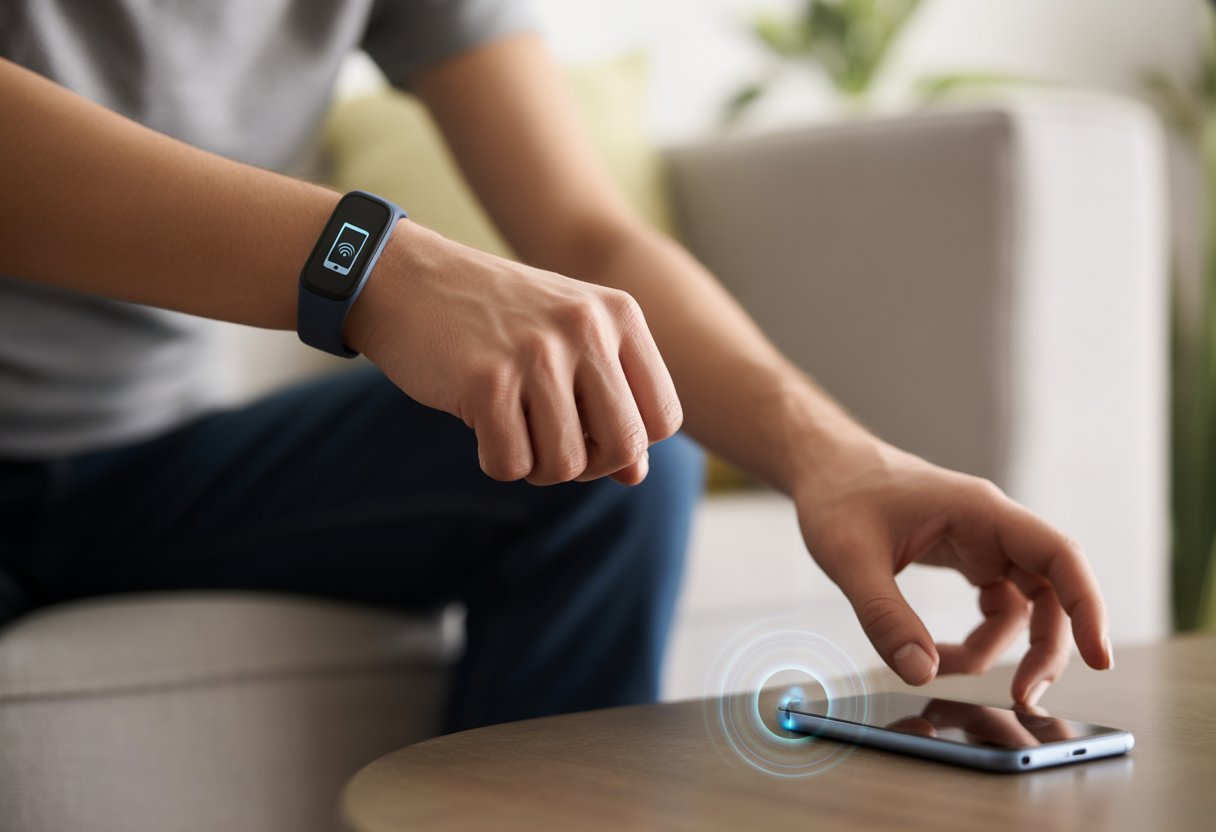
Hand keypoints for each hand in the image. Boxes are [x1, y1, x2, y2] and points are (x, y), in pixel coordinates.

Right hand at [346, 221, 682, 485]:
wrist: (405, 278)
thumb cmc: (493, 318)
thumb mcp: (566, 341)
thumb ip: (611, 401)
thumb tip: (636, 475)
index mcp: (619, 315)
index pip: (663, 418)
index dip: (631, 445)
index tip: (591, 433)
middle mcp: (586, 328)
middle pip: (624, 447)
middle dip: (588, 466)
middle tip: (551, 444)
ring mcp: (537, 353)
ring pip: (567, 464)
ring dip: (537, 466)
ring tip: (515, 431)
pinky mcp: (486, 380)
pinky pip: (512, 465)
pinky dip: (496, 460)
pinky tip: (482, 426)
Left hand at [794, 437, 1112, 705]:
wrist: (823, 468)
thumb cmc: (838, 495)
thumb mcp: (850, 558)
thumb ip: (883, 616)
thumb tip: (919, 672)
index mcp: (980, 511)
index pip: (1059, 555)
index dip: (1088, 606)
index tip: (1099, 657)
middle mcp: (992, 526)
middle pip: (1052, 591)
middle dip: (1044, 648)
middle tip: (1021, 697)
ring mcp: (982, 543)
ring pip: (1025, 606)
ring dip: (1001, 650)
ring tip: (942, 670)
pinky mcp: (967, 558)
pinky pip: (995, 607)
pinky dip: (978, 640)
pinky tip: (937, 654)